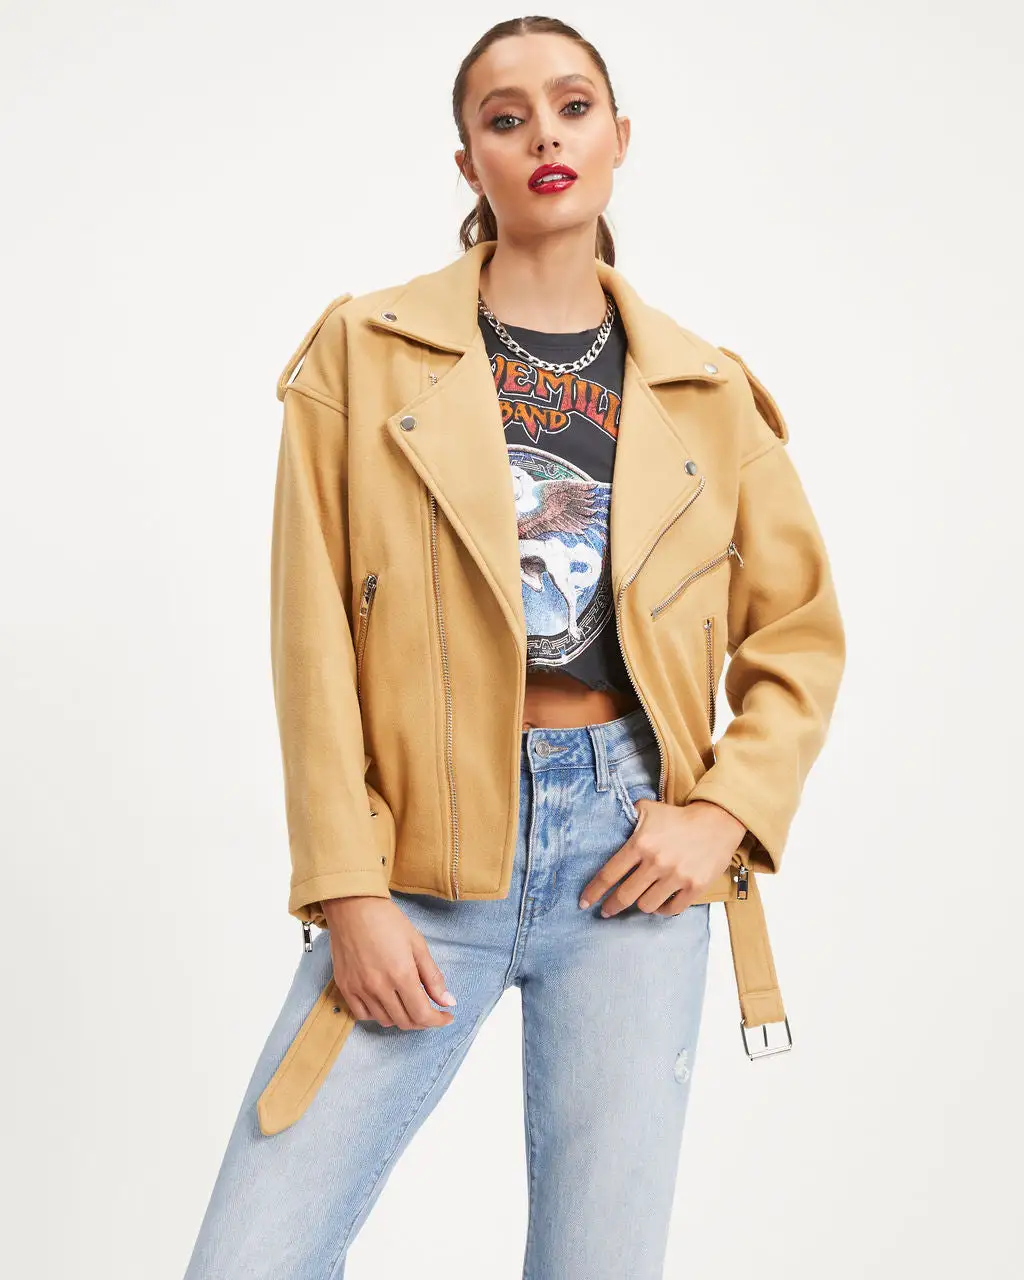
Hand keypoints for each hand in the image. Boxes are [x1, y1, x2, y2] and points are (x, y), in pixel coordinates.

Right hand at [321, 896, 457, 1028]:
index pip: (422, 1014)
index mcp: (401, 975)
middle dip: (422, 1020)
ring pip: (385, 1021)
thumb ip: (433, 976)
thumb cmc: (387, 921)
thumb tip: (448, 1001)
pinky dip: (377, 1014)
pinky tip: (384, 1002)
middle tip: (430, 1009)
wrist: (353, 907)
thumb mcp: (418, 944)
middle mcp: (379, 987)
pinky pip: (362, 1015)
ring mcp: (359, 989)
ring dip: (401, 1017)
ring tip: (407, 1002)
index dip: (438, 1020)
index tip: (447, 1015)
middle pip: (405, 1021)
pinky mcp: (345, 987)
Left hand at [579, 800, 745, 916]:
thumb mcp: (648, 810)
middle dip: (611, 906)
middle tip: (606, 911)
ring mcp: (677, 876)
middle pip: (625, 896)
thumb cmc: (678, 817)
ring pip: (646, 905)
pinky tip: (658, 903)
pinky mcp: (695, 887)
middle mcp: (656, 862)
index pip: (609, 874)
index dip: (593, 892)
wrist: (717, 822)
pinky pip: (671, 910)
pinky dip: (662, 910)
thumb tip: (606, 823)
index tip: (584, 902)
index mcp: (641, 844)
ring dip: (639, 905)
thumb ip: (627, 818)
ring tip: (638, 900)